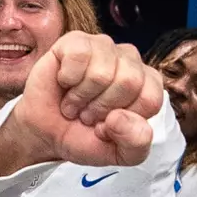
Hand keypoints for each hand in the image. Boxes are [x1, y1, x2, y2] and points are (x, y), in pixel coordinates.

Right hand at [0, 32, 164, 173]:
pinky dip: (67, 78)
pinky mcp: (76, 41)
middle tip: (88, 114)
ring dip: (82, 97)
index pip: (150, 99)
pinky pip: (79, 56)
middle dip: (101, 108)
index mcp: (148, 85)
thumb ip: (136, 143)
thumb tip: (120, 117)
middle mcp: (130, 61)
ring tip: (75, 103)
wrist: (45, 133)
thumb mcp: (119, 155)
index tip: (108, 125)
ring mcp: (104, 47)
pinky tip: (65, 83)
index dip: (124, 120)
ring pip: (102, 72)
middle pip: (128, 82)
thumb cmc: (84, 136)